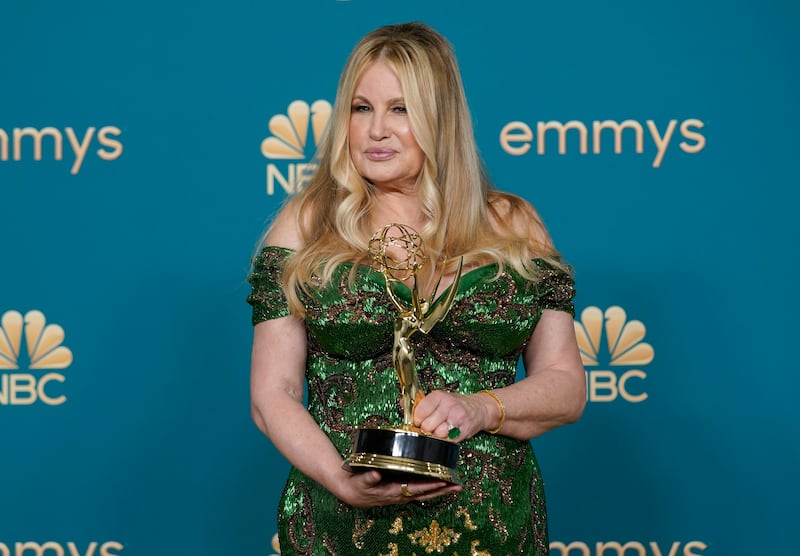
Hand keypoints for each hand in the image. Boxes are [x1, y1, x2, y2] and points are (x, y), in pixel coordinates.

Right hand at [335, 469, 460, 507]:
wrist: (351, 492)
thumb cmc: (357, 486)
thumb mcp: (361, 481)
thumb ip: (369, 477)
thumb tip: (376, 473)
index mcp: (394, 492)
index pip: (416, 489)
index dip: (430, 486)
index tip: (444, 482)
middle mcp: (401, 495)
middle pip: (426, 494)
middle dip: (443, 490)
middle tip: (459, 486)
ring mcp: (402, 494)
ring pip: (425, 493)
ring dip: (440, 489)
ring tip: (455, 484)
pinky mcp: (400, 490)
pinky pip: (419, 490)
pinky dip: (431, 487)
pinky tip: (439, 482)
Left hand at [412, 390, 495, 440]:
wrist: (479, 408)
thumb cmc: (456, 404)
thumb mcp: (438, 399)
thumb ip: (420, 402)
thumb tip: (402, 403)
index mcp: (439, 396)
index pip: (420, 411)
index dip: (417, 420)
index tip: (419, 421)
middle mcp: (448, 405)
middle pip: (427, 425)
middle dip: (426, 429)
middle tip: (431, 427)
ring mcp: (457, 418)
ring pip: (437, 434)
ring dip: (437, 436)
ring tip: (440, 430)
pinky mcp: (463, 430)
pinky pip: (447, 441)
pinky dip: (445, 441)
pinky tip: (448, 434)